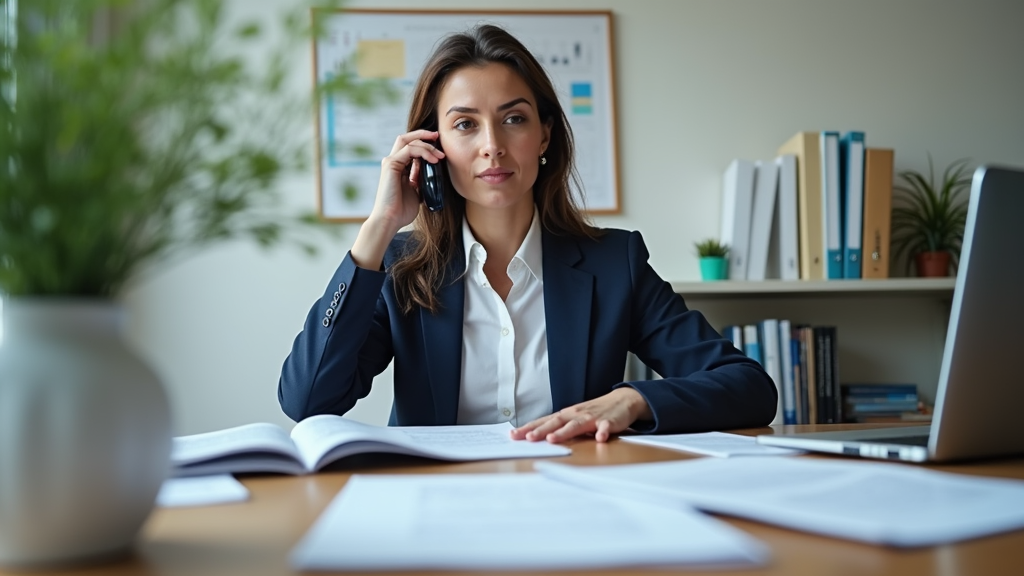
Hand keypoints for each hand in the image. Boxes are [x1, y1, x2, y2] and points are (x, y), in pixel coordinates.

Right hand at [370, 129, 445, 230]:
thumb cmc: (402, 210)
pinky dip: (423, 152)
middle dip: (423, 135)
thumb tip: (433, 173)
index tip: (438, 146)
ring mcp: (390, 162)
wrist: (390, 220)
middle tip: (438, 137)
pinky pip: (409, 150)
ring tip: (440, 155)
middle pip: (406, 138)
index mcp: (398, 168)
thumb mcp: (417, 192)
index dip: (424, 143)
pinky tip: (433, 160)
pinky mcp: (391, 164)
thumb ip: (421, 180)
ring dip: (427, 146)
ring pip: (408, 141)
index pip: (410, 147)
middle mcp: (393, 162)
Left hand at [510, 388, 652, 443]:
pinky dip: (602, 432)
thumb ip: (559, 427)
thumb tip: (536, 436)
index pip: (544, 421)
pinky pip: (605, 428)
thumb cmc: (594, 412)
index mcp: (566, 415)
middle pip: (556, 422)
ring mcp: (592, 417)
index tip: (513, 435)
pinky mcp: (608, 422)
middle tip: (528, 438)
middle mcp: (576, 414)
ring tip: (553, 439)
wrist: (622, 401)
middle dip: (541, 430)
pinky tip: (599, 439)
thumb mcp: (574, 418)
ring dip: (564, 432)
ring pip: (576, 425)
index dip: (529, 428)